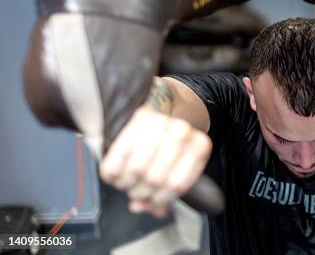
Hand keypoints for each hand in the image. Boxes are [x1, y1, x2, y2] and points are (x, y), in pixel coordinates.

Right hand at [99, 79, 212, 217]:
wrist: (165, 105)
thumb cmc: (171, 145)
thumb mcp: (179, 167)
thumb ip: (168, 192)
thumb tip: (155, 211)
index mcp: (199, 146)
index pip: (176, 185)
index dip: (160, 200)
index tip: (153, 202)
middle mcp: (182, 132)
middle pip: (154, 179)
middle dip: (142, 192)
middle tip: (137, 192)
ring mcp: (161, 122)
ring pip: (136, 169)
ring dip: (127, 184)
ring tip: (128, 182)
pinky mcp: (139, 117)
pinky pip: (118, 155)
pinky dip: (112, 172)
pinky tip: (115, 174)